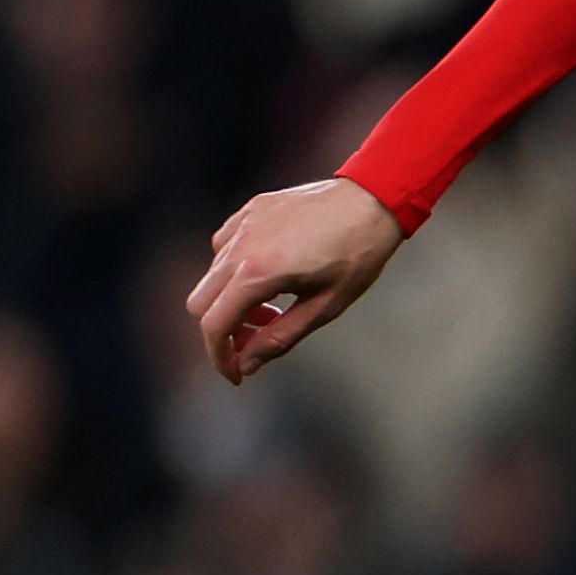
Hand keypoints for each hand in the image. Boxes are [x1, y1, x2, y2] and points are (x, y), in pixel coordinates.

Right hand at [186, 177, 407, 383]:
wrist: (375, 200)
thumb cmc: (358, 255)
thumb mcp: (325, 306)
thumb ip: (280, 338)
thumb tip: (246, 364)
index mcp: (258, 273)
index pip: (214, 326)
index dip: (219, 357)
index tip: (235, 375)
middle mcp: (240, 246)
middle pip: (200, 303)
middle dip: (223, 331)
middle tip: (256, 340)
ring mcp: (242, 224)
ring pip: (211, 277)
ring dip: (231, 301)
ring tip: (274, 307)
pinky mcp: (249, 211)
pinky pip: (224, 248)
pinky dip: (235, 272)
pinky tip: (271, 275)